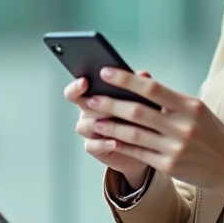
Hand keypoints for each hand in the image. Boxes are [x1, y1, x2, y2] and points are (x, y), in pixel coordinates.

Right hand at [64, 71, 152, 189]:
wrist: (146, 147)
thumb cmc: (140, 119)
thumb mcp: (142, 101)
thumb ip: (139, 86)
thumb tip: (144, 74)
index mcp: (95, 98)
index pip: (77, 90)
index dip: (76, 87)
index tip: (85, 81)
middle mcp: (89, 114)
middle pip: (82, 106)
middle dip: (93, 103)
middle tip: (103, 102)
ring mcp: (90, 132)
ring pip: (84, 125)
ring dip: (98, 123)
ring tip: (112, 123)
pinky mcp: (96, 149)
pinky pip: (92, 145)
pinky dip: (104, 144)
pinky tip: (117, 142)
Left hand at [80, 67, 223, 207]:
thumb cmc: (210, 133)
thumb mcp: (197, 110)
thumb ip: (170, 100)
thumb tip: (136, 84)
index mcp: (190, 106)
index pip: (152, 88)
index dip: (126, 80)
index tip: (105, 72)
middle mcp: (183, 126)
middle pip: (138, 111)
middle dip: (110, 104)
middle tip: (91, 98)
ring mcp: (176, 148)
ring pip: (134, 134)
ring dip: (110, 126)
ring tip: (93, 120)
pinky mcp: (170, 166)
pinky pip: (138, 153)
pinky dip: (121, 145)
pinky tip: (108, 139)